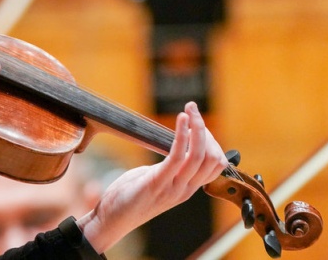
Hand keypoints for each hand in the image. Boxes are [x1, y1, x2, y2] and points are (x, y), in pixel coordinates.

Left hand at [75, 102, 227, 252]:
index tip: (197, 122)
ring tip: (190, 110)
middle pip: (212, 158)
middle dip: (205, 129)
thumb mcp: (157, 179)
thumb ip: (171, 168)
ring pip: (199, 156)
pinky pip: (178, 156)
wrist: (112, 219)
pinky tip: (181, 120)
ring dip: (197, 128)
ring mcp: (173, 188)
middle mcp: (185, 189)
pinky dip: (182, 135)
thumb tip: (178, 147)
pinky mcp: (157, 183)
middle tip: (193, 109)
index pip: (215, 164)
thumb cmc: (131, 197)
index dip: (212, 141)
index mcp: (187, 188)